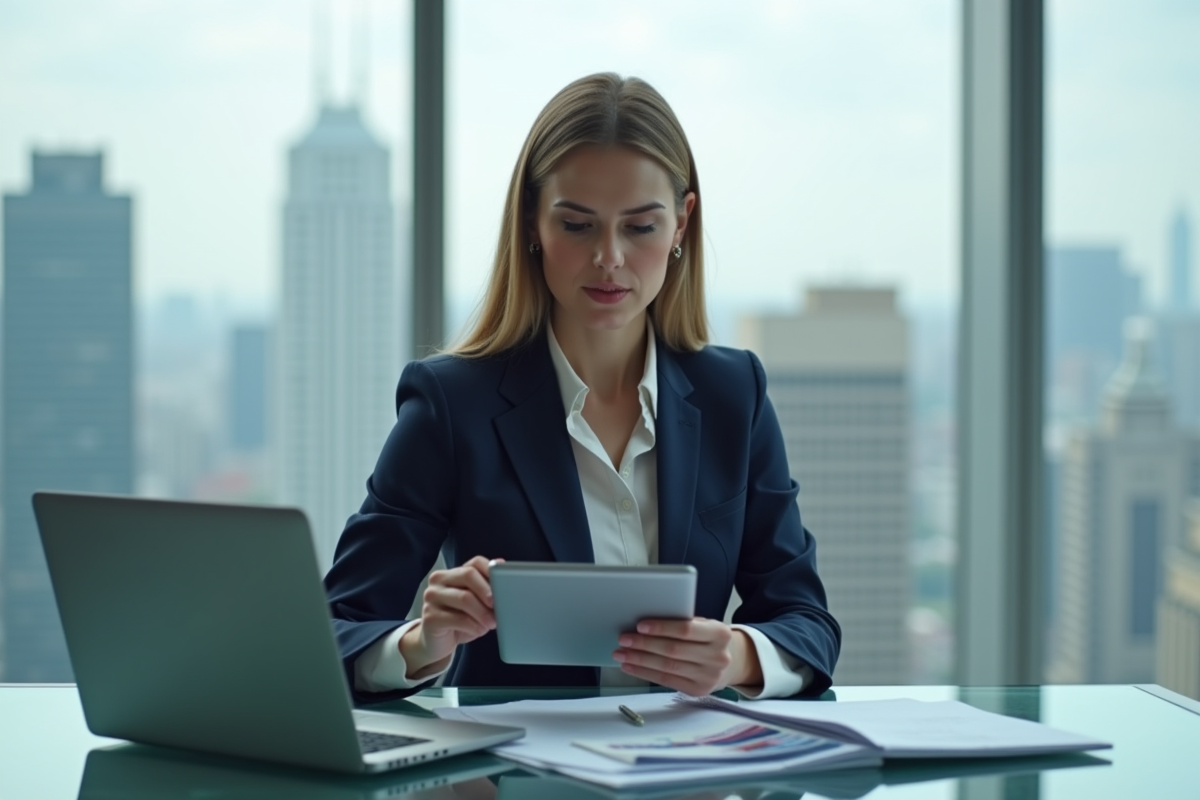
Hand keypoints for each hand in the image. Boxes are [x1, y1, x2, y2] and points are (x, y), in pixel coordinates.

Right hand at [400, 556, 501, 678]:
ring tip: (491, 623)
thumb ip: (485, 588)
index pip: (475, 562)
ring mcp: (431, 597)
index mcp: (452, 573)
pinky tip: (478, 630)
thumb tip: (502, 566)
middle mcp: (438, 580)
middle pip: (468, 574)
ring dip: (483, 613)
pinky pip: (458, 618)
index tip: (503, 586)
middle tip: (498, 607)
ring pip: (464, 598)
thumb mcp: (475, 603)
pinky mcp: (429, 616)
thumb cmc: (459, 621)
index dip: (492, 572)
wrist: (438, 643)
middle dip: (487, 591)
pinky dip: (474, 626)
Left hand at [613, 617, 762, 695]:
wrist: (731, 663)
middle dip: (645, 645)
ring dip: (640, 660)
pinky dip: (644, 673)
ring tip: (622, 653)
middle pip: (674, 650)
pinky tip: (630, 666)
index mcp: (720, 633)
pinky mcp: (698, 690)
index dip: (662, 628)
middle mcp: (717, 656)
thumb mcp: (704, 625)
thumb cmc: (708, 639)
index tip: (640, 625)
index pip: (686, 630)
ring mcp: (709, 676)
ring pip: (667, 667)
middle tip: (624, 639)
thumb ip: (683, 622)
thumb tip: (645, 624)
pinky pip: (666, 680)